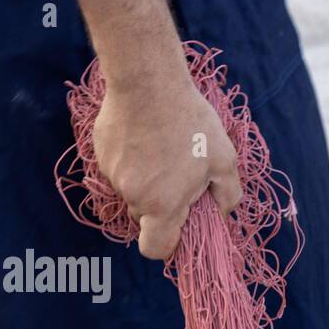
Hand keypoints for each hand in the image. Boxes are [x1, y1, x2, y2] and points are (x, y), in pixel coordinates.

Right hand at [72, 0, 241, 260]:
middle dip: (163, 206)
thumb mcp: (224, 160)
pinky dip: (134, 161)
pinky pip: (120, 168)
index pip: (155, 248)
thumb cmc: (191, 123)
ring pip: (133, 191)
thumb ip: (227, 195)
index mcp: (162, 205)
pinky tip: (147, 136)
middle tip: (181, 178)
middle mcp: (132, 195)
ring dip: (149, 181)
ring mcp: (112, 174)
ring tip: (165, 149)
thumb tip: (222, 213)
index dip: (168, 245)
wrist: (148, 81)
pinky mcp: (101, 153)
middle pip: (145, 217)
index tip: (179, 228)